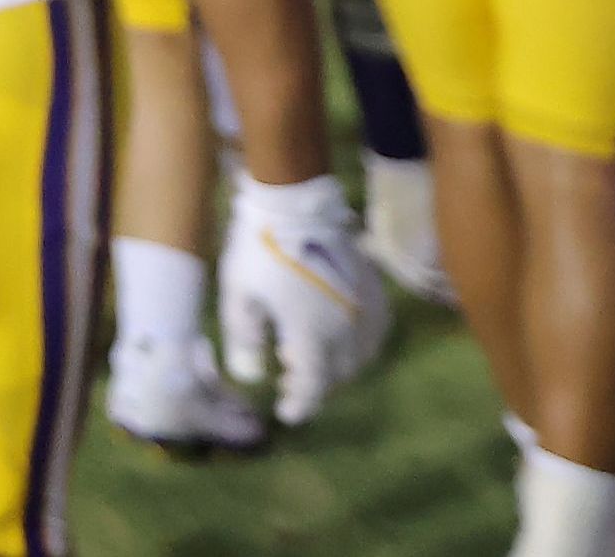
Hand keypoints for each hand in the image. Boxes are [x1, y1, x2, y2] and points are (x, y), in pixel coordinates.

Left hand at [218, 174, 390, 424]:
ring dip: (338, 366)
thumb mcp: (238, 296)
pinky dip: (359, 344)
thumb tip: (251, 377)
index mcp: (312, 333)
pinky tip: (338, 335)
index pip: (313, 387)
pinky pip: (376, 331)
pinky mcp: (373, 288)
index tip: (287, 413)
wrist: (294, 202)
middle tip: (289, 379)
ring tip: (308, 355)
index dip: (301, 405)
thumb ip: (244, 340)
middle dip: (315, 385)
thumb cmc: (258, 248)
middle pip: (338, 375)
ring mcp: (365, 307)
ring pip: (361, 357)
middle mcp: (346, 327)